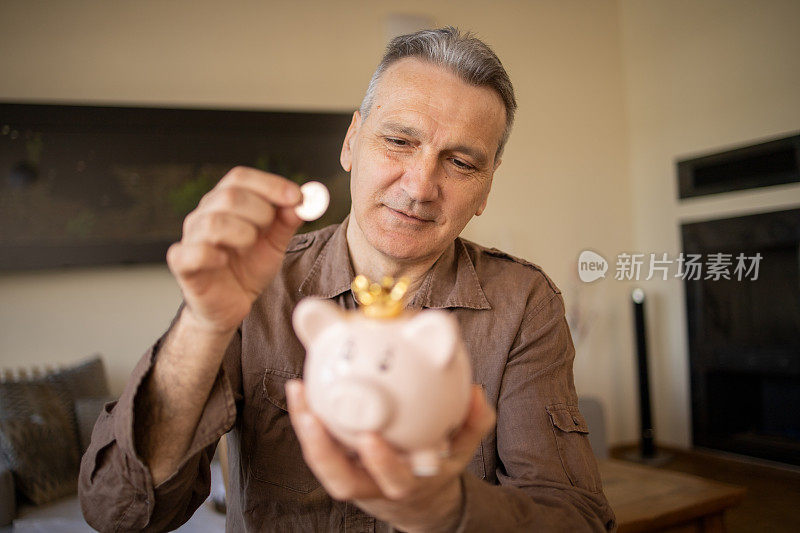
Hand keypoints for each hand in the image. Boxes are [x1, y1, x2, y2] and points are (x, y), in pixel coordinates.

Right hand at [166, 167, 303, 333]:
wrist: (229, 304)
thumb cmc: (248, 267)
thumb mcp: (274, 243)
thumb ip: (287, 222)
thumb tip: (304, 200)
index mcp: (225, 202)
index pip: (240, 177)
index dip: (270, 184)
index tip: (297, 197)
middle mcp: (204, 214)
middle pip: (229, 195)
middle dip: (260, 211)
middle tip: (268, 229)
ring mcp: (191, 238)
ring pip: (213, 222)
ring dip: (242, 232)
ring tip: (249, 245)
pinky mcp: (182, 263)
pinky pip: (193, 252)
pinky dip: (212, 254)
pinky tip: (224, 260)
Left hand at [285, 380, 495, 531]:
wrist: (418, 495)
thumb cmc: (437, 464)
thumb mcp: (462, 448)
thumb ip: (473, 422)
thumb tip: (475, 392)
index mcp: (407, 483)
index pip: (394, 481)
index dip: (381, 465)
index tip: (371, 439)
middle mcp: (374, 485)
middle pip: (343, 481)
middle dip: (325, 453)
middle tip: (314, 418)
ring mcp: (352, 476)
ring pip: (321, 464)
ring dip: (306, 432)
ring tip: (299, 394)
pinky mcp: (337, 462)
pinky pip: (316, 444)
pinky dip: (305, 418)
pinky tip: (300, 388)